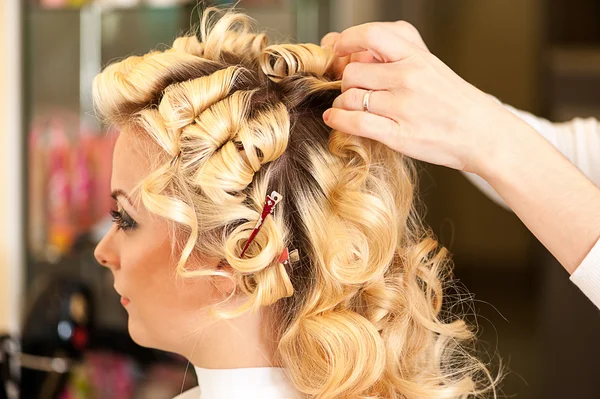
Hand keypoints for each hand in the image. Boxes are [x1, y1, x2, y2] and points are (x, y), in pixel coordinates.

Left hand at [321, 21, 523, 174]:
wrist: (483, 134)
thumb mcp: (430, 66)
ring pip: (350, 97)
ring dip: (342, 103)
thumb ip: (397, 54)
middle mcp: (410, 77)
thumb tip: (355, 52)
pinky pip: (355, 122)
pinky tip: (335, 120)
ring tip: (348, 108)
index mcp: (418, 56)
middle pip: (353, 72)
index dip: (347, 40)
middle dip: (345, 82)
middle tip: (351, 90)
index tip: (339, 49)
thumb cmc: (454, 102)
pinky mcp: (399, 134)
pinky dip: (338, 120)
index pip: (371, 35)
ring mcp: (404, 106)